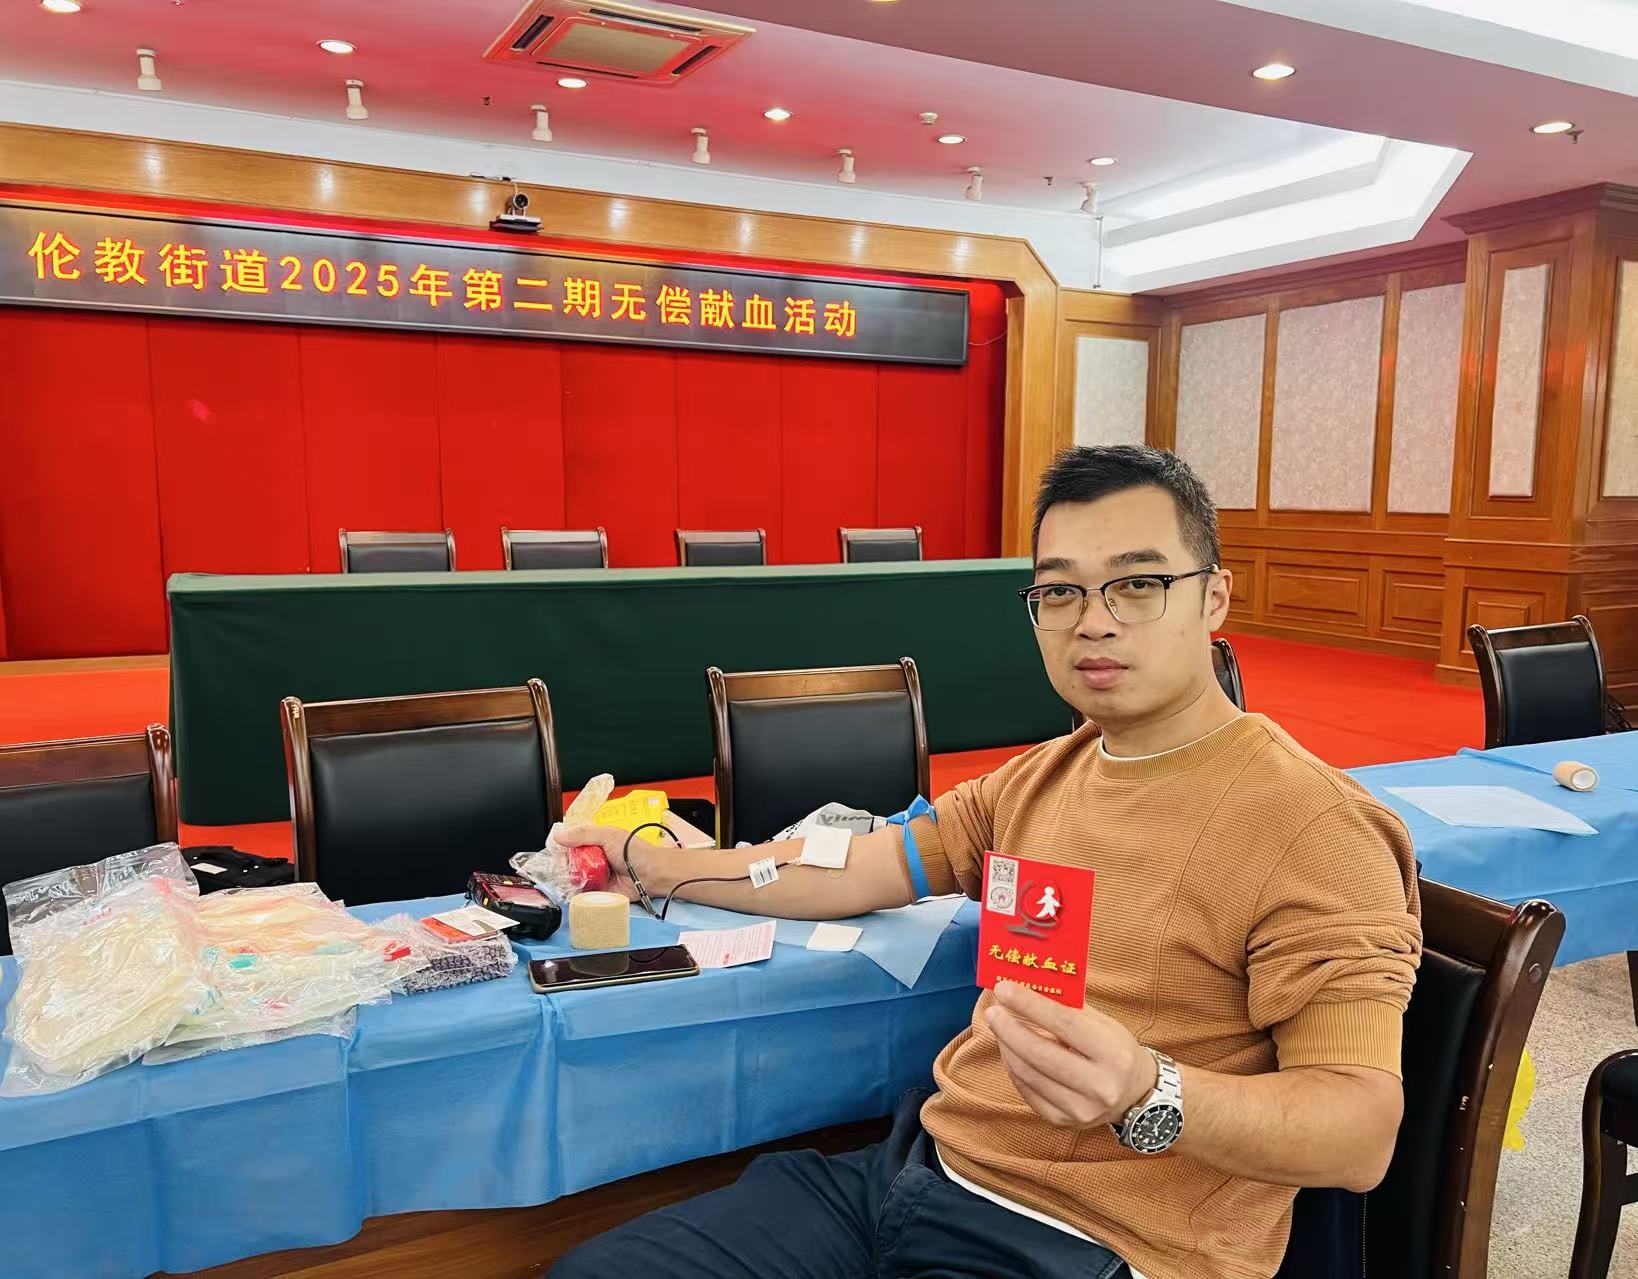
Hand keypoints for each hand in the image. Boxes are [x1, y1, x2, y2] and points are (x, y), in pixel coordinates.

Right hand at [554, 823, 649, 903]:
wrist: (650, 874)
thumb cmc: (635, 852)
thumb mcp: (608, 835)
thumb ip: (583, 834)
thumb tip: (560, 835)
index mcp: (594, 841)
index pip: (571, 842)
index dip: (562, 845)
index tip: (555, 848)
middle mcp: (592, 858)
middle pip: (569, 861)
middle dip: (563, 863)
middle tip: (560, 865)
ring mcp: (594, 874)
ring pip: (572, 877)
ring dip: (568, 878)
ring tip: (567, 876)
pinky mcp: (597, 890)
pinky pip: (581, 892)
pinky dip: (575, 891)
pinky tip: (572, 888)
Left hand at [985, 981, 1157, 1128]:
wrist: (1135, 1094)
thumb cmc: (1115, 1049)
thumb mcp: (1103, 1023)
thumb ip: (1067, 1007)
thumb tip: (1026, 988)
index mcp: (1113, 1053)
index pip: (1064, 1023)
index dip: (1029, 1004)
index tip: (1004, 989)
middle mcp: (1099, 1085)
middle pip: (1040, 1053)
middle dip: (1009, 1028)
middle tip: (993, 1011)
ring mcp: (1080, 1108)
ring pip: (1028, 1073)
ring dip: (1007, 1046)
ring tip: (999, 1026)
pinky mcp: (1063, 1121)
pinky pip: (1027, 1091)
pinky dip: (1014, 1067)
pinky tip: (1010, 1050)